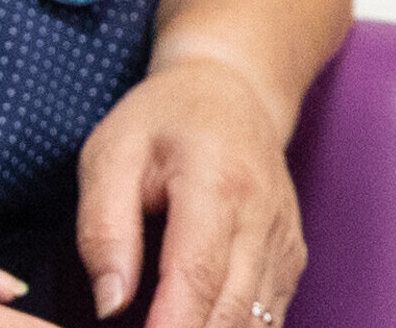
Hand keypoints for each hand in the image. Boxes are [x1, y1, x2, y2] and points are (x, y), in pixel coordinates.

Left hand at [79, 52, 315, 327]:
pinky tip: (201, 327)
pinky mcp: (291, 259)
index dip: (172, 327)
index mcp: (216, 184)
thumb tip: (109, 304)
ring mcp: (284, 241)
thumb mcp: (112, 155)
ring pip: (258, 324)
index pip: (198, 275)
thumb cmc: (164, 119)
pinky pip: (270, 316)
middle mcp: (263, 218)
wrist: (233, 90)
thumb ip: (104, 229)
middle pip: (233, 312)